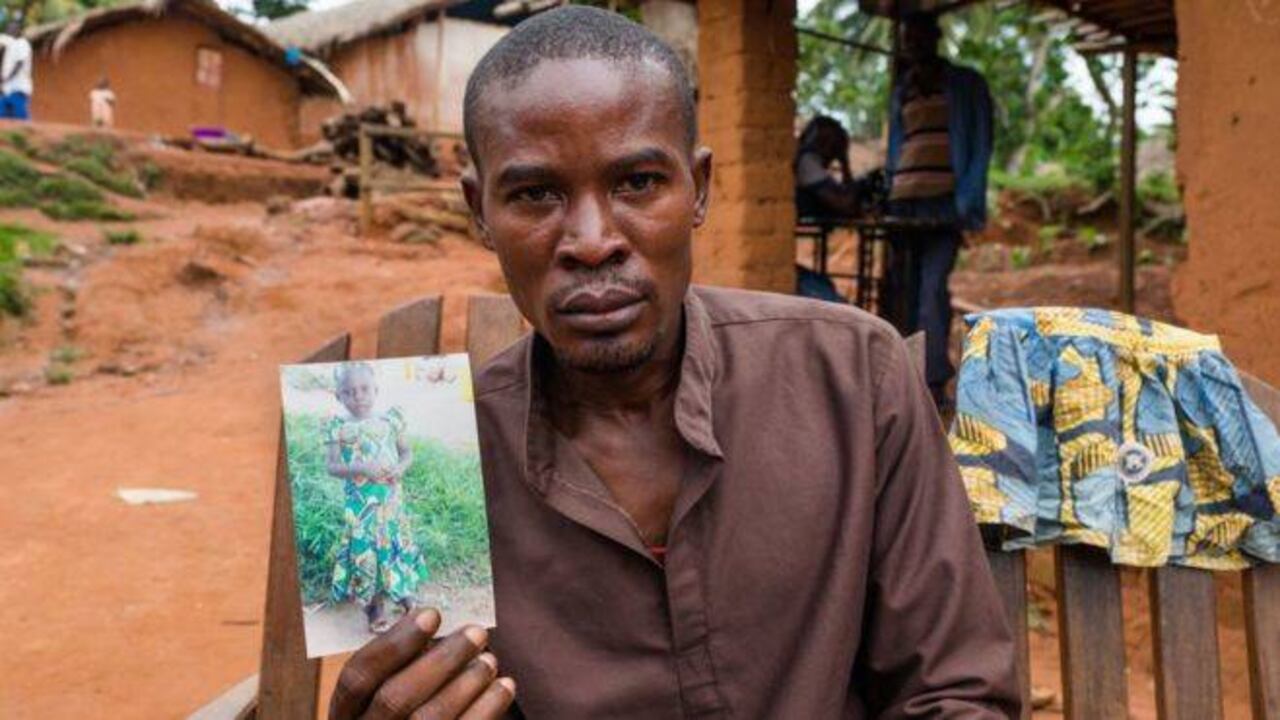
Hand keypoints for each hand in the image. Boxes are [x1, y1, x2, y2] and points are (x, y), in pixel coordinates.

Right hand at [331, 608, 515, 719]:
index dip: (395, 643)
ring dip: (467, 683)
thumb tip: (439, 630)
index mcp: (344, 714)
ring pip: (430, 719)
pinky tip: (504, 686)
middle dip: (441, 661)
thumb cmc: (398, 717)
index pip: (358, 676)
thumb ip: (400, 668)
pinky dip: (488, 708)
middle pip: (396, 698)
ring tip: (490, 660)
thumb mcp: (379, 698)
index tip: (432, 614)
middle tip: (476, 633)